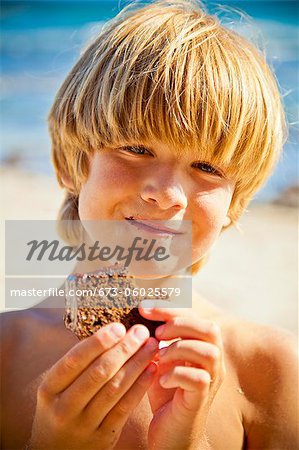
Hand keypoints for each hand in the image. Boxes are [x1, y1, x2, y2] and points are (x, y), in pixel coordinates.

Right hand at [29, 323, 157, 449]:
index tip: (119, 326)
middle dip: (124, 349)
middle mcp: (64, 407)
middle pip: (99, 373)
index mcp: (49, 389)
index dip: (98, 342)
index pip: (74, 360)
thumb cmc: (61, 407)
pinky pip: (125, 407)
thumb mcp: (57, 388)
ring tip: (151, 346)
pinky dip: (140, 386)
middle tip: (141, 332)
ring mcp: (84, 424)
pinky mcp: (103, 437)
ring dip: (137, 364)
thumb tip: (111, 332)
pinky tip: (151, 369)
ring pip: (115, 389)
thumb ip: (78, 365)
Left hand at [139, 304, 225, 449]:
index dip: (171, 308)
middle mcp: (213, 362)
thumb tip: (141, 312)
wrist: (170, 433)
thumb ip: (157, 339)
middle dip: (180, 324)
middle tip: (157, 332)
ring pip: (209, 352)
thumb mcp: (160, 359)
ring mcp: (211, 381)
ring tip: (159, 356)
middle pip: (211, 329)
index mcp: (203, 347)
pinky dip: (176, 373)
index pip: (196, 317)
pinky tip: (161, 379)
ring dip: (179, 348)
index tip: (144, 307)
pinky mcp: (202, 400)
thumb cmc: (165, 392)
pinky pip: (199, 378)